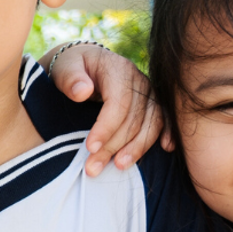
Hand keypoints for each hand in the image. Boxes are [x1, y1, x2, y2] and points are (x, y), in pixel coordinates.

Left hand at [43, 43, 163, 175]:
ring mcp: (149, 92)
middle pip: (134, 117)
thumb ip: (70, 78)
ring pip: (152, 122)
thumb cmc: (72, 66)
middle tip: (93, 168)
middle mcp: (139, 81)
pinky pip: (165, 119)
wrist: (85, 63)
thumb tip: (82, 91)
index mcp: (118, 70)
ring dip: (137, 147)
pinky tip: (166, 149)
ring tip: (119, 166)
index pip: (119, 102)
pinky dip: (168, 133)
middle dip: (114, 146)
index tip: (90, 147)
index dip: (106, 127)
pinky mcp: (153, 103)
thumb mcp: (64, 66)